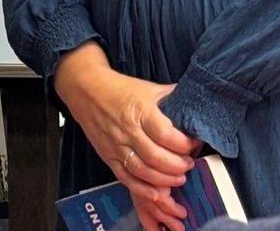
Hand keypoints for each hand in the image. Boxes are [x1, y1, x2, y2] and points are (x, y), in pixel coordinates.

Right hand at [55, 47, 200, 227]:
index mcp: (140, 110)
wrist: (85, 88)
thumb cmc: (118, 88)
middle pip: (157, 157)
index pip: (166, 135)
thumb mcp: (147, 87)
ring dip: (165, 180)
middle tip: (189, 164)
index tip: (193, 144)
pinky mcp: (107, 155)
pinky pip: (126, 178)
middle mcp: (127, 130)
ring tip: (178, 177)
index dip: (184, 145)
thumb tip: (195, 103)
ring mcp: (116, 145)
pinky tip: (158, 192)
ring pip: (143, 171)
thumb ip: (171, 96)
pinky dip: (143, 189)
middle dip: (178, 166)